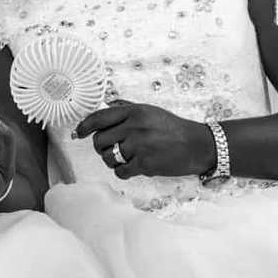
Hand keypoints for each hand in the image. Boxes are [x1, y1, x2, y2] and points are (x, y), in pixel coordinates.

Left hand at [74, 100, 214, 178]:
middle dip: (101, 147)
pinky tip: (134, 167)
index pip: (99, 118)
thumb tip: (105, 106)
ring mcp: (139, 146)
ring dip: (113, 161)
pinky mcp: (145, 164)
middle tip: (112, 148)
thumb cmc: (174, 128)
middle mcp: (135, 127)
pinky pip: (120, 172)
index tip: (79, 132)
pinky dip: (124, 172)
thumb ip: (127, 107)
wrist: (197, 145)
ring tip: (126, 158)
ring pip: (108, 158)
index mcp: (135, 112)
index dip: (85, 126)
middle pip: (100, 140)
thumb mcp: (151, 110)